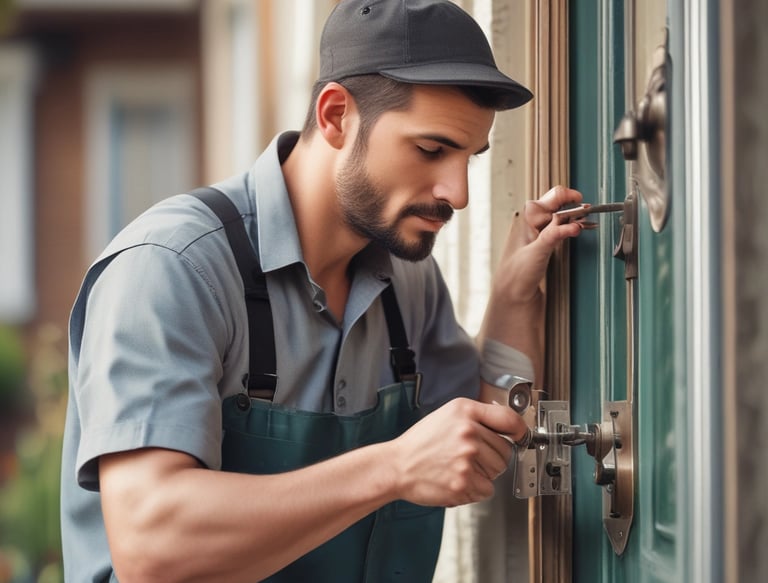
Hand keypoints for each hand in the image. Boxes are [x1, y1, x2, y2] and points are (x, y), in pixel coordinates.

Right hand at [388, 398, 526, 506]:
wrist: (398, 466)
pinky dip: (476, 489)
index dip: (520, 430)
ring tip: (459, 467)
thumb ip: (477, 416)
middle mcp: (468, 432)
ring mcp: (466, 458)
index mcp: (465, 411)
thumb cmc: (421, 442)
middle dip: (493, 456)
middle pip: (505, 450)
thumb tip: (508, 426)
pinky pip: (487, 489)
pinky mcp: (463, 482)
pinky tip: (458, 479)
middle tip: (469, 457)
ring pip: (497, 471)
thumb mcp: (448, 415)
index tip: (521, 437)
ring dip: (484, 474)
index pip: (508, 419)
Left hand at [495, 185, 583, 304]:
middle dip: (574, 209)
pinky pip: (561, 230)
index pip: (553, 197)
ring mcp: (539, 233)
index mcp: (526, 217)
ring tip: (583, 224)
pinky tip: (576, 232)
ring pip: (561, 218)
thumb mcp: (536, 252)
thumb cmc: (514, 275)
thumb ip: (553, 236)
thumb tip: (571, 224)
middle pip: (559, 205)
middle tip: (587, 216)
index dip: (569, 197)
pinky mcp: (544, 244)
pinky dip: (570, 230)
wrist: (512, 296)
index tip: (583, 204)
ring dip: (573, 219)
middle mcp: (532, 222)